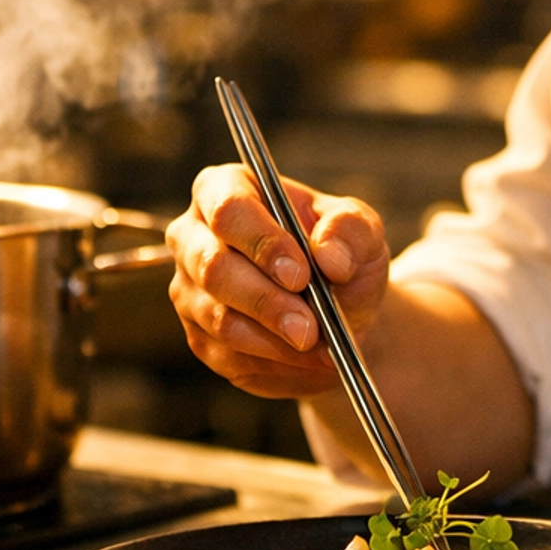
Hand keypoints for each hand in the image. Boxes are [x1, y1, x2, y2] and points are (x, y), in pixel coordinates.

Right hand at [166, 163, 389, 400]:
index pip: (228, 209)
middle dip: (267, 301)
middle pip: (214, 268)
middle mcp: (194, 236)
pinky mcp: (198, 335)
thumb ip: (350, 231)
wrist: (341, 311)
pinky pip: (226, 354)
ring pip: (219, 318)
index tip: (301, 274)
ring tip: (317, 344)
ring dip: (273, 338)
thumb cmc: (342, 256)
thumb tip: (329, 256)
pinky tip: (302, 357)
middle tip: (309, 326)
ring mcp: (189, 288)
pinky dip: (271, 360)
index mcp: (226, 189)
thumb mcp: (361, 231)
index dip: (263, 242)